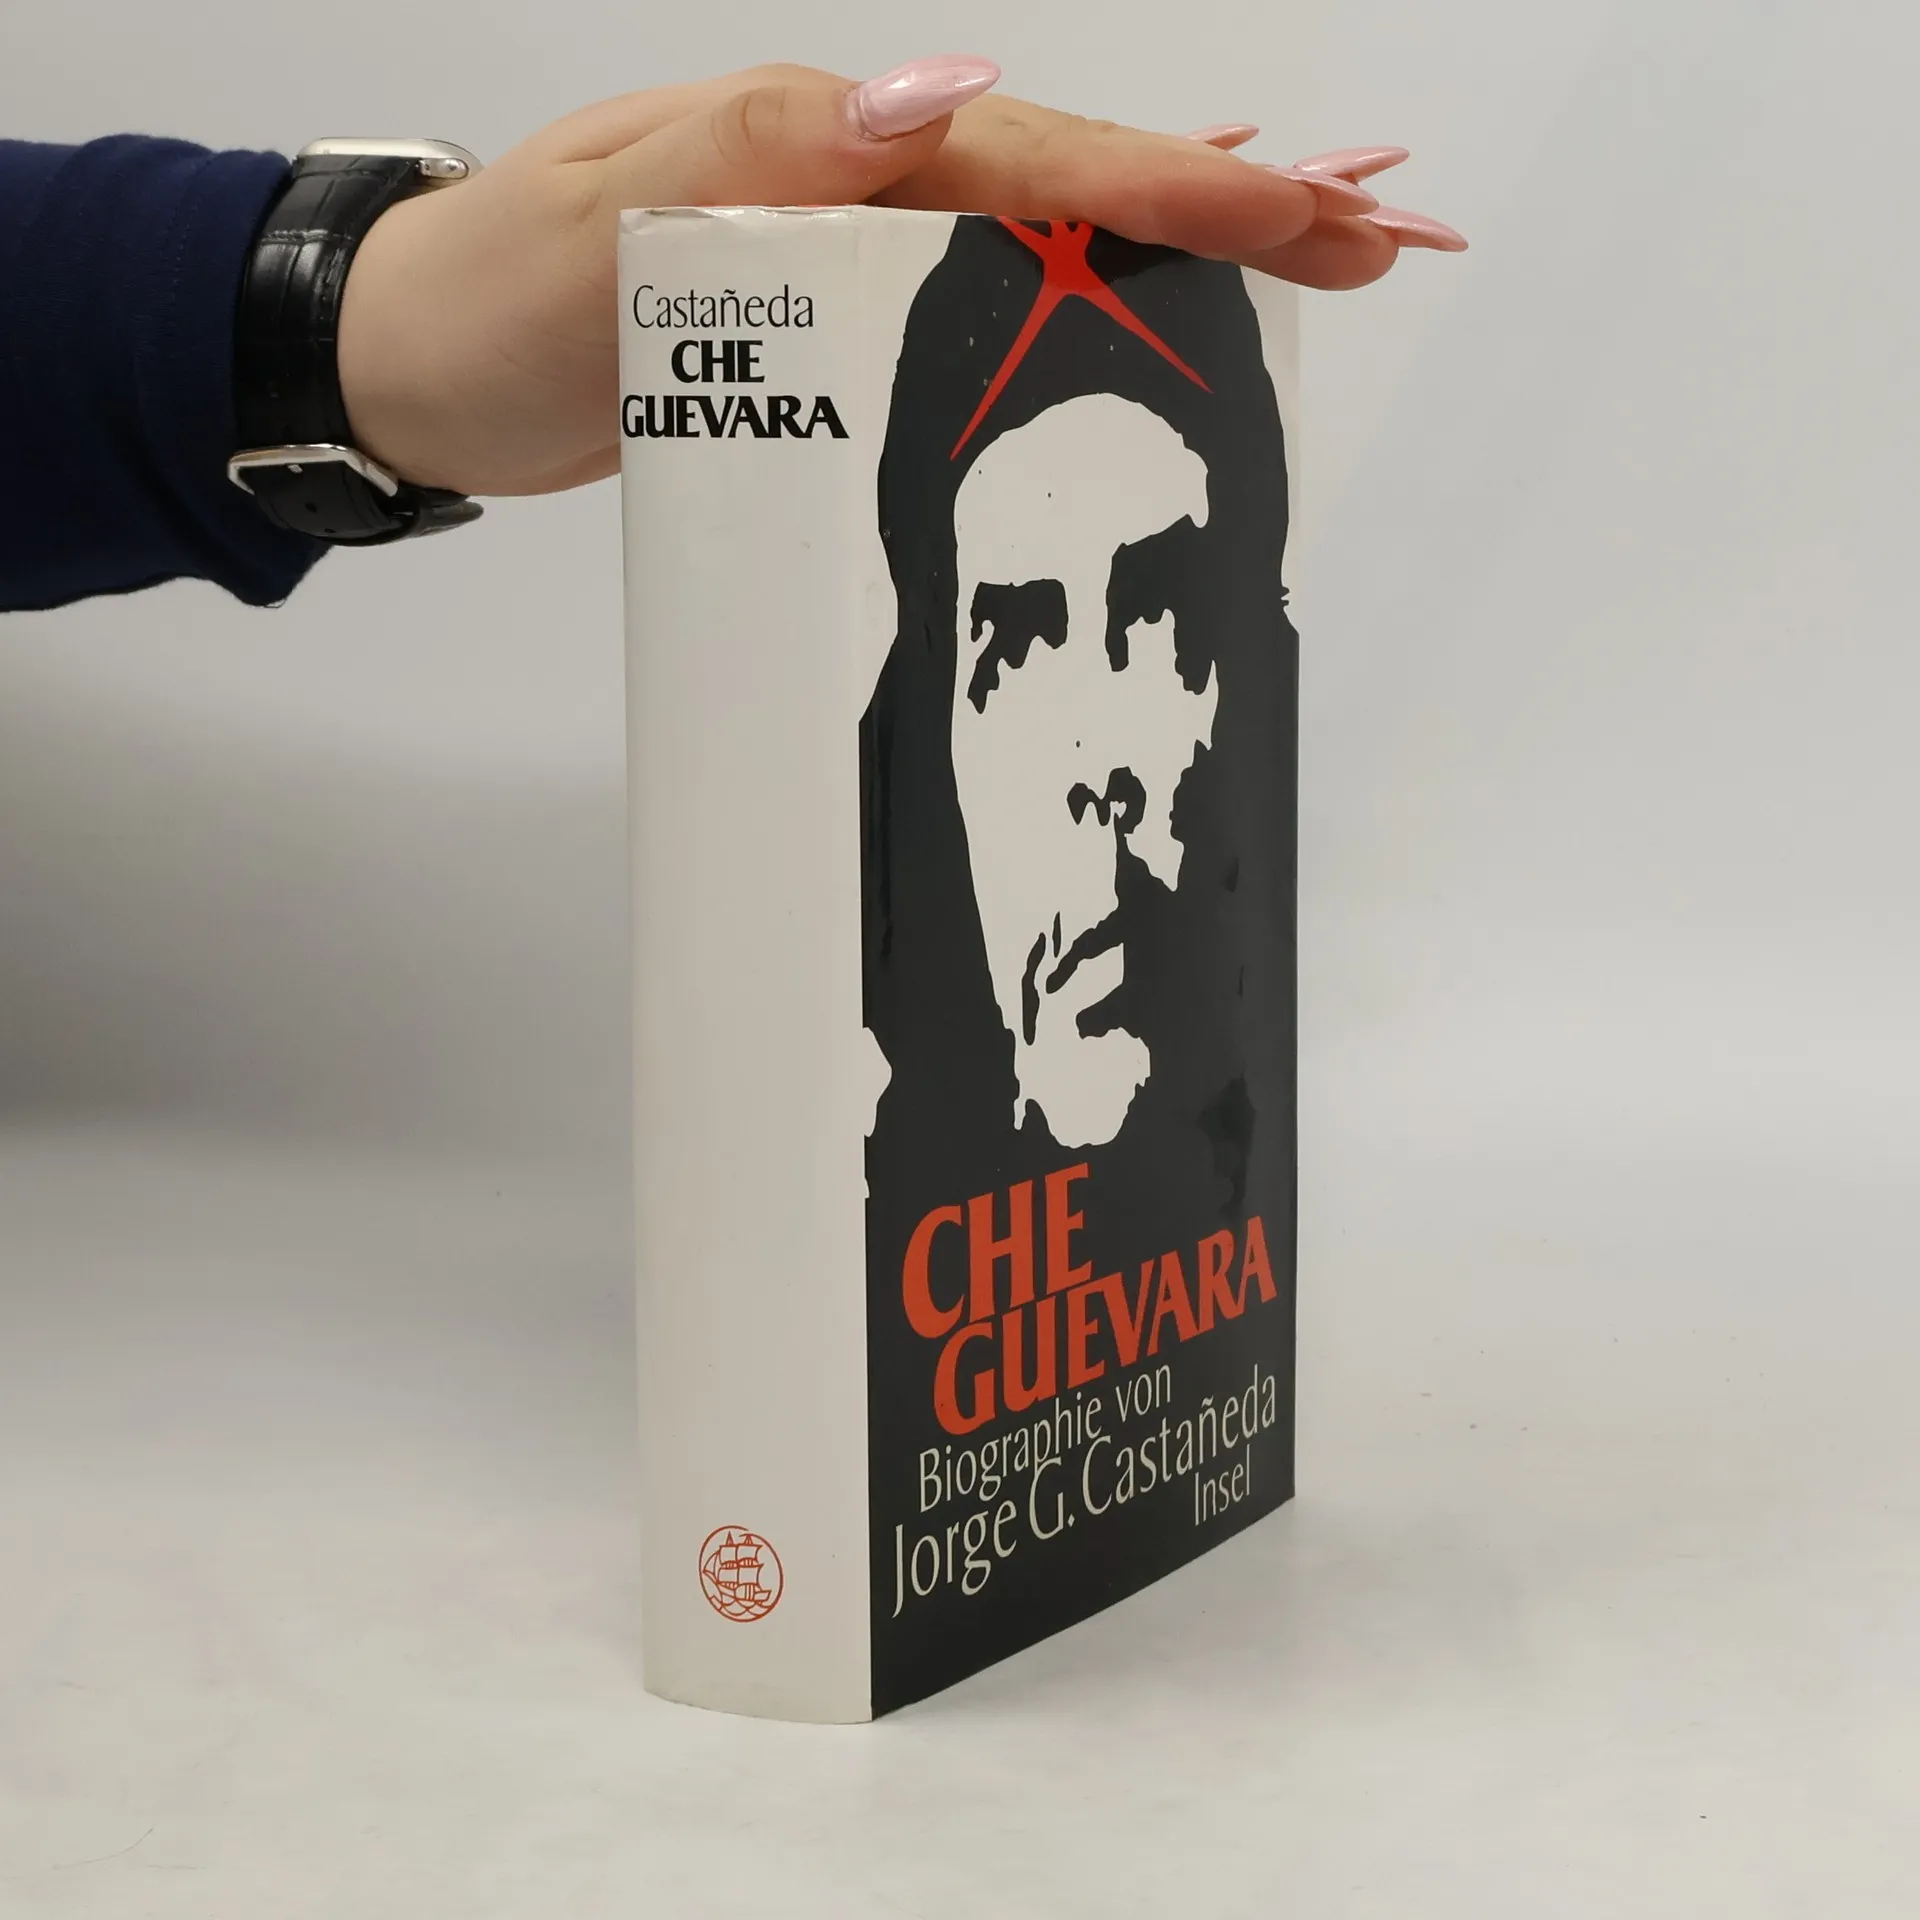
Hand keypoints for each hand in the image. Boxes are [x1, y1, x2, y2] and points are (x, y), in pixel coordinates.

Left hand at [336, 59, 1464, 497]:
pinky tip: (1163, 296)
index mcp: (822, 145)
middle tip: (1387, 231)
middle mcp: (857, 184)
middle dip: (1238, 205)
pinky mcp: (843, 326)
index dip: (1172, 185)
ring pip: (1057, 245)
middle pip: (1080, 189)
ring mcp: (858, 254)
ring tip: (1333, 253)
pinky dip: (1091, 299)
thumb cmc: (496, 296)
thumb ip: (759, 155)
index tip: (1303, 207)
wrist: (422, 363)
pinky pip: (994, 308)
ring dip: (1195, 251)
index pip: (1032, 164)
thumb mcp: (607, 219)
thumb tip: (930, 99)